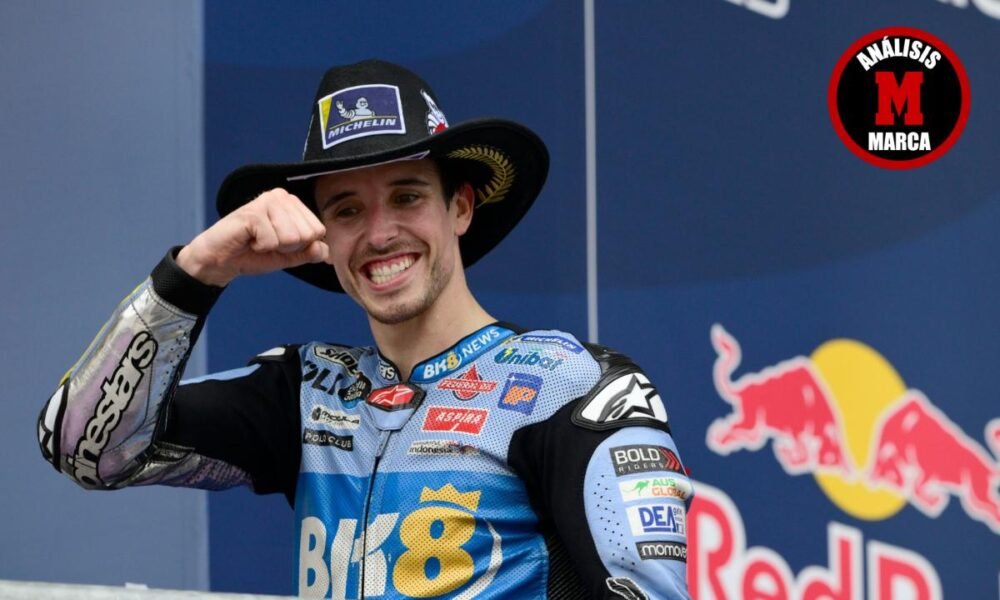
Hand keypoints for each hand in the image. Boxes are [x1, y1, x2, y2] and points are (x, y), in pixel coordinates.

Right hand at [177, 188, 328, 286]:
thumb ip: (309, 252)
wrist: (221, 261)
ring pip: (292, 237)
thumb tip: (326, 250)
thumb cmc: (252, 254)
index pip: (318, 230)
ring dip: (273, 247)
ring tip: (257, 241)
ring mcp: (266, 202)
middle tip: (266, 243)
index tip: (279, 243)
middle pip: (308, 234)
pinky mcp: (253, 212)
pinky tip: (248, 240)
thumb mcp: (289, 256)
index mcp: (293, 203)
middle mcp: (281, 196)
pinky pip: (273, 240)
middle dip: (288, 247)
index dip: (300, 246)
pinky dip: (260, 247)